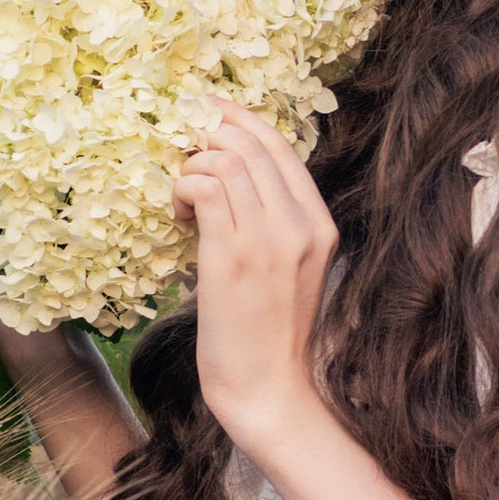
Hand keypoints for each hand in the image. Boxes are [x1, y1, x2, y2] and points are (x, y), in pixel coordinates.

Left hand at [171, 101, 337, 458]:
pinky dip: (183, 190)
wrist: (268, 390)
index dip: (240, 120)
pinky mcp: (232, 257)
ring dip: (191, 168)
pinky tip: (179, 216)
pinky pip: (203, 190)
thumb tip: (228, 182)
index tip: (208, 109)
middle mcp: (299, 226)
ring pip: (224, 161)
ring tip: (183, 199)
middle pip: (250, 145)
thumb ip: (273, 225)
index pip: (280, 148)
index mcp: (320, 226)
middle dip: (208, 134)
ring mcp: (268, 240)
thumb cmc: (269, 337)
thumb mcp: (290, 272)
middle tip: (181, 151)